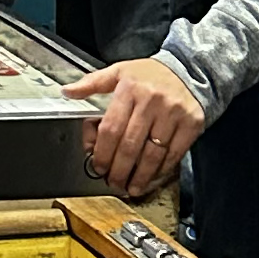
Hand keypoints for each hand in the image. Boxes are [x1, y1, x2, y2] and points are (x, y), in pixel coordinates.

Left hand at [63, 59, 203, 197]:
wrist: (189, 69)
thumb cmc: (150, 74)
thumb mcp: (119, 71)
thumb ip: (92, 83)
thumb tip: (67, 92)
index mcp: (129, 89)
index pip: (111, 129)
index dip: (102, 153)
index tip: (98, 166)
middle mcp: (151, 101)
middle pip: (130, 145)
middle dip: (119, 170)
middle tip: (113, 182)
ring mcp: (173, 114)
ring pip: (152, 154)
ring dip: (140, 176)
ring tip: (131, 188)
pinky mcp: (191, 124)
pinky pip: (174, 153)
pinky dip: (161, 169)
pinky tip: (152, 177)